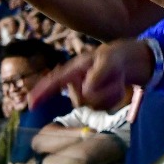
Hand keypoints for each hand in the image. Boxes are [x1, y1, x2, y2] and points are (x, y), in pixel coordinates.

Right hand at [29, 39, 152, 110]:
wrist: (131, 62)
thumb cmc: (116, 55)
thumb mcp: (108, 58)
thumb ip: (97, 74)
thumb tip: (87, 91)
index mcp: (73, 69)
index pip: (54, 82)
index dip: (42, 93)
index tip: (32, 103)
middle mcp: (77, 84)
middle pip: (80, 101)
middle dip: (99, 92)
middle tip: (113, 75)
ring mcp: (87, 95)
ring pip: (94, 106)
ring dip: (109, 94)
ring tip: (116, 79)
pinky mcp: (99, 103)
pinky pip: (105, 108)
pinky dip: (115, 98)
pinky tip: (118, 87)